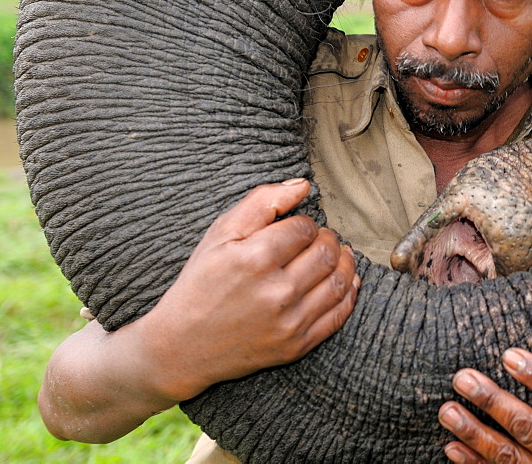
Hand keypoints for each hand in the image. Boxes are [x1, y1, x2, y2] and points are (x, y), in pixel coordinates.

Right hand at [135, 178, 359, 401]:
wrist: (183, 346)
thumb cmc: (201, 283)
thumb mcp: (220, 234)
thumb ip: (262, 202)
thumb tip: (302, 185)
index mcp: (254, 259)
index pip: (305, 228)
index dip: (304, 223)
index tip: (296, 229)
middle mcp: (276, 292)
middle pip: (326, 252)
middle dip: (327, 239)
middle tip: (318, 239)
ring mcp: (289, 322)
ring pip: (338, 281)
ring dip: (344, 262)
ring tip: (336, 254)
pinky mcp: (297, 345)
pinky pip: (338, 314)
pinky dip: (348, 293)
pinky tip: (344, 280)